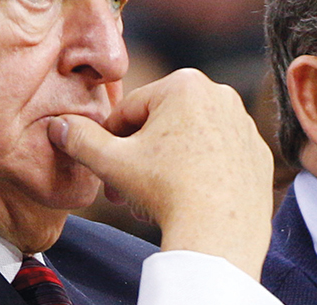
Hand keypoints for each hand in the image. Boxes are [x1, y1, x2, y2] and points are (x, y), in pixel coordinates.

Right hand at [48, 68, 273, 279]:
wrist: (219, 232)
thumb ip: (80, 139)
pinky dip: (202, 172)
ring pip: (191, 140)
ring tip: (152, 198)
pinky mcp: (259, 153)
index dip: (110, 140)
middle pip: (162, 124)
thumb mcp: (111, 163)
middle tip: (122, 189)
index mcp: (185, 84)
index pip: (130, 110)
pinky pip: (219, 158)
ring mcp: (245, 124)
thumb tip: (57, 126)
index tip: (104, 167)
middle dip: (139, 155)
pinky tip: (188, 198)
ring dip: (168, 163)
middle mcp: (221, 95)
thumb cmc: (165, 190)